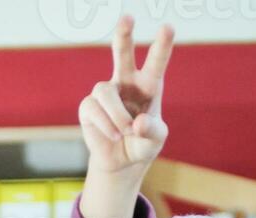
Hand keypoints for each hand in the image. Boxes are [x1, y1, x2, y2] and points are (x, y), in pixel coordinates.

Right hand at [79, 16, 174, 176]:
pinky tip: (114, 136)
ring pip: (105, 90)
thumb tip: (137, 123)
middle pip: (122, 54)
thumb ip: (152, 132)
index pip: (156, 62)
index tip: (167, 27)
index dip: (162, 46)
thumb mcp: (155, 141)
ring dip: (117, 114)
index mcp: (148, 85)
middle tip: (127, 18)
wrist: (121, 161)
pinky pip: (94, 109)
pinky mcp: (88, 107)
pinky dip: (106, 125)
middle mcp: (126, 82)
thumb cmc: (143, 144)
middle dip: (123, 36)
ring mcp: (105, 92)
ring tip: (125, 132)